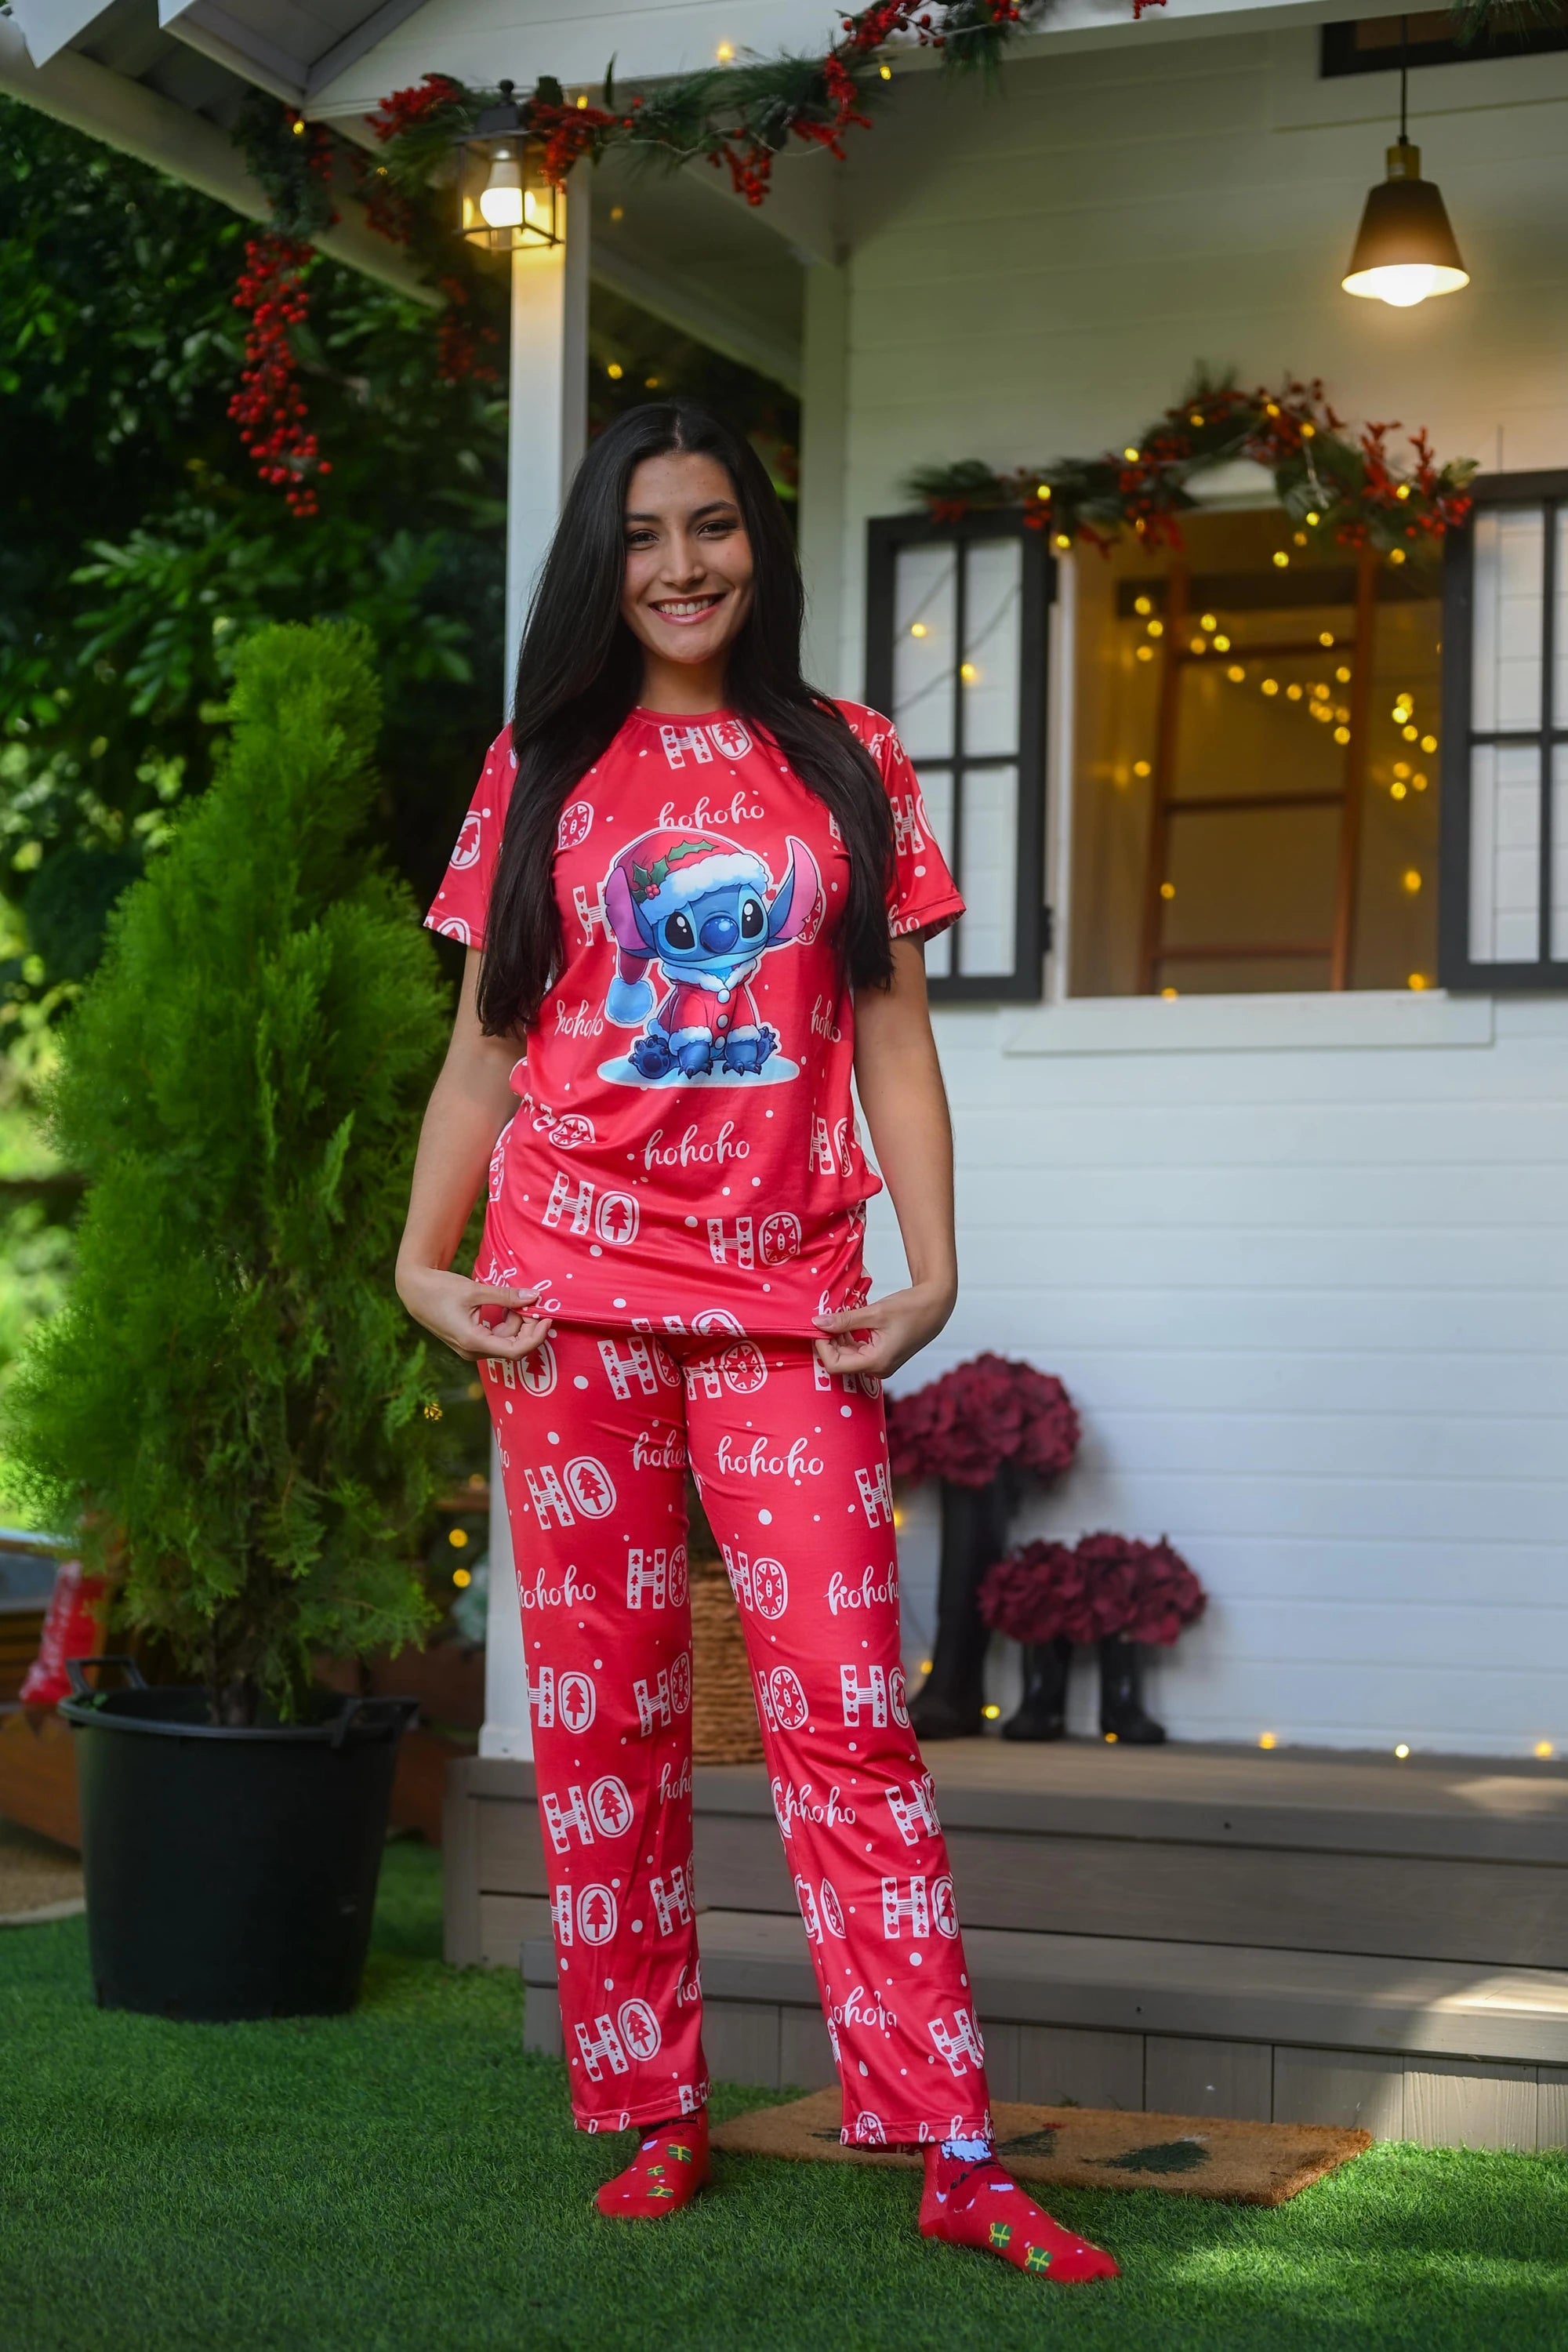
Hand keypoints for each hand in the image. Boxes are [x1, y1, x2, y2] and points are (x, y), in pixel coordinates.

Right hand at [396, 1263, 551, 1362]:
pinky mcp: (469, 1342)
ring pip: (505, 1342)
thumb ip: (506, 1296)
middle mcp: (472, 1351)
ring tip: (514, 1301)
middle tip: (533, 1304)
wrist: (414, 1290)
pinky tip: (505, 1307)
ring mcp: (470, 1348)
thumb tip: (534, 1296)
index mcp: (473, 1341)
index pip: (515, 1350)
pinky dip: (505, 1324)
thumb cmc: (440, 1288)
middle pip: (513, 1347)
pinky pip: (495, 1338)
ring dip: (516, 1324)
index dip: (535, 1337)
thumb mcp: (475, 1290)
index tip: (546, 1318)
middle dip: (527, 1328)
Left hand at [812, 1280, 955, 1382]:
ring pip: (847, 1356)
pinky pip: (857, 1351)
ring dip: (839, 1338)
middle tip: (825, 1318)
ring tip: (838, 1316)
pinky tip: (848, 1321)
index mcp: (876, 1362)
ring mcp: (880, 1365)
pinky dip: (849, 1338)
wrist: (936, 1307)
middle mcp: (877, 1369)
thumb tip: (818, 1323)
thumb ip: (844, 1320)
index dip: (822, 1346)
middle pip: (840, 1362)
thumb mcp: (874, 1313)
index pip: (835, 1365)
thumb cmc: (911, 1309)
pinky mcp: (881, 1357)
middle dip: (829, 1341)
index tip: (819, 1326)